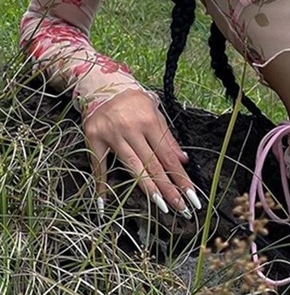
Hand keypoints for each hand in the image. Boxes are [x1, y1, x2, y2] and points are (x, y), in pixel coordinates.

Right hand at [83, 89, 201, 217]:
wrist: (105, 86)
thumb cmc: (135, 103)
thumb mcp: (156, 115)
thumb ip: (168, 138)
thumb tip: (183, 160)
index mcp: (151, 122)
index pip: (168, 156)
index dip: (180, 177)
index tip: (191, 195)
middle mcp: (132, 129)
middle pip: (153, 164)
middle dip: (168, 188)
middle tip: (180, 207)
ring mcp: (112, 134)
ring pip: (132, 166)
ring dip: (147, 189)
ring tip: (160, 206)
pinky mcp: (94, 138)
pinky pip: (99, 164)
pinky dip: (101, 183)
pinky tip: (105, 200)